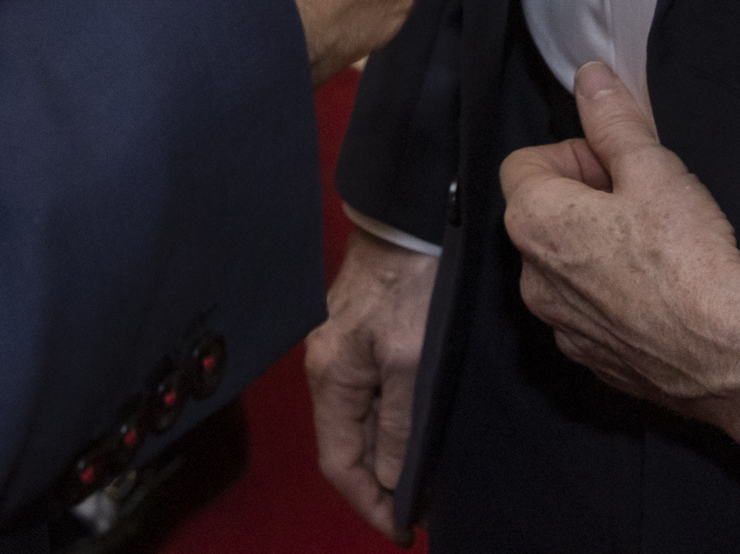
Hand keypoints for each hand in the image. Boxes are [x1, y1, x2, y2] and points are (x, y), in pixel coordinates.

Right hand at [308, 232, 438, 537]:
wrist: (409, 218)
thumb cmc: (411, 286)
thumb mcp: (412, 361)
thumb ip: (398, 424)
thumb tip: (391, 479)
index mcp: (330, 378)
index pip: (339, 462)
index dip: (369, 504)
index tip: (404, 530)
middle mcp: (323, 368)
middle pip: (343, 446)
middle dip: (376, 487)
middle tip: (416, 514)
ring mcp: (336, 349)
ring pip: (354, 423)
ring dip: (380, 458)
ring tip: (416, 482)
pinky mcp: (354, 333)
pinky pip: (363, 398)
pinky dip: (382, 427)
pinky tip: (407, 433)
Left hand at [497, 62, 739, 450]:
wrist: (729, 354)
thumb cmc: (687, 262)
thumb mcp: (653, 169)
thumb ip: (613, 121)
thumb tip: (590, 80)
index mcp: (535, 223)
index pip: (524, 163)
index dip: (573, 153)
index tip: (615, 163)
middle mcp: (533, 280)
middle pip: (544, 215)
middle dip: (586, 199)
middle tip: (643, 199)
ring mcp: (561, 326)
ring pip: (566, 267)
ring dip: (597, 249)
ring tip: (655, 247)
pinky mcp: (593, 360)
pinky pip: (590, 313)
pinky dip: (613, 296)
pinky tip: (659, 291)